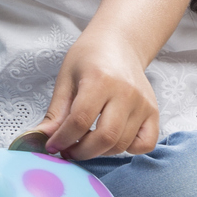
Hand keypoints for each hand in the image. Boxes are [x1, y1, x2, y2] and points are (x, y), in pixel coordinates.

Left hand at [29, 33, 161, 158]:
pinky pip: (145, 144)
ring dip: (99, 151)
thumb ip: (56, 111)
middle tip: (68, 150)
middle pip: (105, 137)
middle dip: (81, 151)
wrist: (118, 44)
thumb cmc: (88, 59)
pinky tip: (112, 140)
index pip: (80, 120)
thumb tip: (42, 138)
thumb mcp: (65, 79)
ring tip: (84, 142)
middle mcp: (126, 93)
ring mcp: (143, 104)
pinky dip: (128, 149)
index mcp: (100, 80)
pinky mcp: (153, 112)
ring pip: (122, 144)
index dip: (63, 138)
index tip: (52, 146)